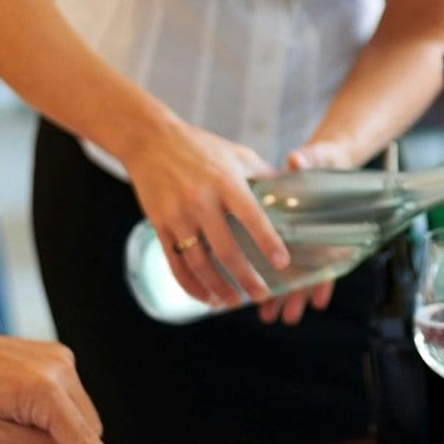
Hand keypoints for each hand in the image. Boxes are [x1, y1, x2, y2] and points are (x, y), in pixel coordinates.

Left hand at [0, 332, 120, 443]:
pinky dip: (58, 406)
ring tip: (21, 415)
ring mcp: (62, 358)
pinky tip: (27, 401)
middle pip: (89, 423)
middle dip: (69, 441)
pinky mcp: (60, 354)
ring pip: (83, 409)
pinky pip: (73, 391)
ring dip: (63, 423)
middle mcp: (60, 367)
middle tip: (28, 440)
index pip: (82, 435)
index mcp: (43, 388)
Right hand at [125, 119, 287, 307]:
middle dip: (245, 277)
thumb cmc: (202, 147)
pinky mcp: (159, 224)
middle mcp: (201, 201)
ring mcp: (177, 215)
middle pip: (226, 249)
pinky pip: (174, 262)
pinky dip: (190, 284)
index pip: (252, 217)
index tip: (282, 263)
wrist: (151, 141)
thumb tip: (293, 195)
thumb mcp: (238, 154)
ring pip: (199, 262)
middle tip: (262, 295)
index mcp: (226, 182)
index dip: (267, 242)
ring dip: (217, 287)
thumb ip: (263, 176)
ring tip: (233, 302)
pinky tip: (204, 296)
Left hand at [253, 139, 357, 324]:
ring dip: (282, 295)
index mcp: (326, 220)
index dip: (324, 279)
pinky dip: (273, 280)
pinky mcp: (286, 235)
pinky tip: (262, 298)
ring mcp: (301, 238)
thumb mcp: (321, 159)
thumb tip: (296, 160)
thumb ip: (309, 160)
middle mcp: (315, 234)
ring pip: (292, 272)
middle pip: (308, 271)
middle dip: (297, 295)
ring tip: (268, 315)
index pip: (328, 254)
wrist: (324, 163)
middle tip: (286, 317)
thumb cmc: (325, 163)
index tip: (318, 300)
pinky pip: (280, 262)